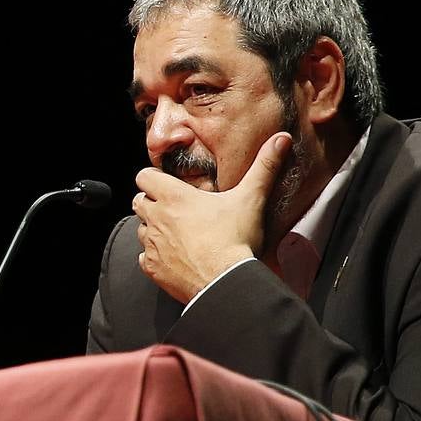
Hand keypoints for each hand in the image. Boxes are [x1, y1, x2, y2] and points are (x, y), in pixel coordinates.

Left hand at [134, 132, 289, 302]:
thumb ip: (264, 167)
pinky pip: (144, 257)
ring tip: (177, 233)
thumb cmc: (235, 240)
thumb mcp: (251, 198)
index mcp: (173, 197)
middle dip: (152, 202)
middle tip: (174, 209)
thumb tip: (281, 139)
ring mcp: (151, 244)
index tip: (167, 183)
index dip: (153, 178)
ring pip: (141, 229)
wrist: (226, 281)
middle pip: (139, 202)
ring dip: (153, 229)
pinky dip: (155, 256)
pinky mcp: (152, 267)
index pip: (144, 176)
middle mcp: (156, 218)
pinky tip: (175, 257)